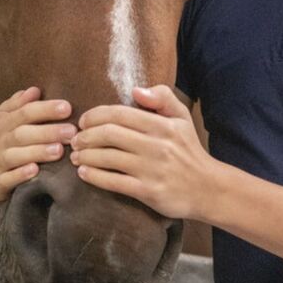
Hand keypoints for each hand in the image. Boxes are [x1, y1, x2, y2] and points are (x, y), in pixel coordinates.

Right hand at [0, 86, 76, 208]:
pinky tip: (35, 171)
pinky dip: (20, 175)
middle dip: (47, 132)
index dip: (45, 109)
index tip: (67, 107)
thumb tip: (35, 90)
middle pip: (23, 133)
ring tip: (59, 150)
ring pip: (15, 156)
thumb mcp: (3, 119)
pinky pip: (6, 179)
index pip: (25, 112)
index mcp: (4, 122)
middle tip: (71, 131)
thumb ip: (19, 104)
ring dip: (37, 152)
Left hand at [72, 84, 220, 219]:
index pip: (120, 114)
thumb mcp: (182, 117)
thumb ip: (162, 97)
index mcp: (162, 125)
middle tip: (75, 139)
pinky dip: (94, 176)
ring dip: (85, 156)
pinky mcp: (149, 191)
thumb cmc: (189, 150)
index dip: (95, 115)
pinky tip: (83, 173)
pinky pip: (114, 182)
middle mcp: (157, 145)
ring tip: (75, 156)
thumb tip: (135, 91)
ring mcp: (152, 169)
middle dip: (85, 136)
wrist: (208, 188)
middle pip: (109, 134)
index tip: (83, 121)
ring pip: (108, 158)